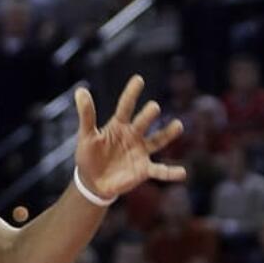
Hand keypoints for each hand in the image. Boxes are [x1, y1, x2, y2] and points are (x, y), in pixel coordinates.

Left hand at [74, 75, 186, 202]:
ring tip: (178, 125)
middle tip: (153, 107)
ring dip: (168, 134)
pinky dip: (171, 173)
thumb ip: (86, 115)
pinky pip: (160, 171)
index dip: (131, 93)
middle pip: (142, 122)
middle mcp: (133, 135)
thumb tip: (81, 90)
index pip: (125, 106)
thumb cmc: (89, 156)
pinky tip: (182, 173)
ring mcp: (140, 152)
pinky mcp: (144, 170)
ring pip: (158, 140)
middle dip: (148, 115)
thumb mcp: (86, 136)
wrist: (93, 182)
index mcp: (118, 125)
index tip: (139, 80)